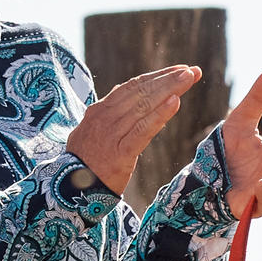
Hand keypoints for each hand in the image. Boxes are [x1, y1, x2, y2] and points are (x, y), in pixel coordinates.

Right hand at [66, 64, 201, 189]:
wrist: (69, 190)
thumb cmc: (85, 161)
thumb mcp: (93, 131)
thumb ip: (110, 114)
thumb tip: (125, 96)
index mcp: (100, 110)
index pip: (132, 86)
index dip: (157, 77)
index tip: (178, 70)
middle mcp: (105, 117)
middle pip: (141, 91)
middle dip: (168, 79)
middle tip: (191, 70)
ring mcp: (111, 134)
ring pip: (144, 105)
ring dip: (169, 89)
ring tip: (189, 78)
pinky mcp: (119, 153)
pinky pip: (142, 130)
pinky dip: (159, 114)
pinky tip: (175, 102)